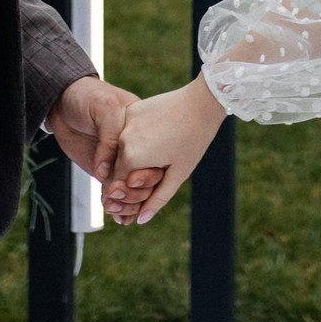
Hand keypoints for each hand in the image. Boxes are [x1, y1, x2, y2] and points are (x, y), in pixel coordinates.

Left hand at [43, 77, 166, 219]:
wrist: (62, 100)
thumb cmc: (87, 97)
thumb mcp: (104, 109)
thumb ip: (109, 139)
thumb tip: (104, 174)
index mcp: (141, 130)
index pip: (151, 158)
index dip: (145, 174)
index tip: (131, 182)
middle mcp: (134, 148)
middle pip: (144, 178)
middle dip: (136, 194)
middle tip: (119, 198)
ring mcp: (119, 161)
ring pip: (130, 189)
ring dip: (128, 204)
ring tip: (119, 214)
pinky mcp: (104, 170)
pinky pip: (114, 191)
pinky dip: (118, 206)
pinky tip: (120, 219)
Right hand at [107, 78, 226, 224]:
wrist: (201, 101)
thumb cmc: (193, 139)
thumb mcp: (177, 174)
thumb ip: (157, 199)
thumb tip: (140, 220)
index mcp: (132, 157)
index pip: (118, 185)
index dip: (126, 194)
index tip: (138, 195)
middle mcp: (123, 138)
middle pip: (119, 167)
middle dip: (130, 176)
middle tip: (153, 173)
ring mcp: (126, 121)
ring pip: (122, 149)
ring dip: (134, 156)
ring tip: (160, 152)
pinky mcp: (132, 109)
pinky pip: (128, 131)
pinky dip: (137, 139)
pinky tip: (158, 137)